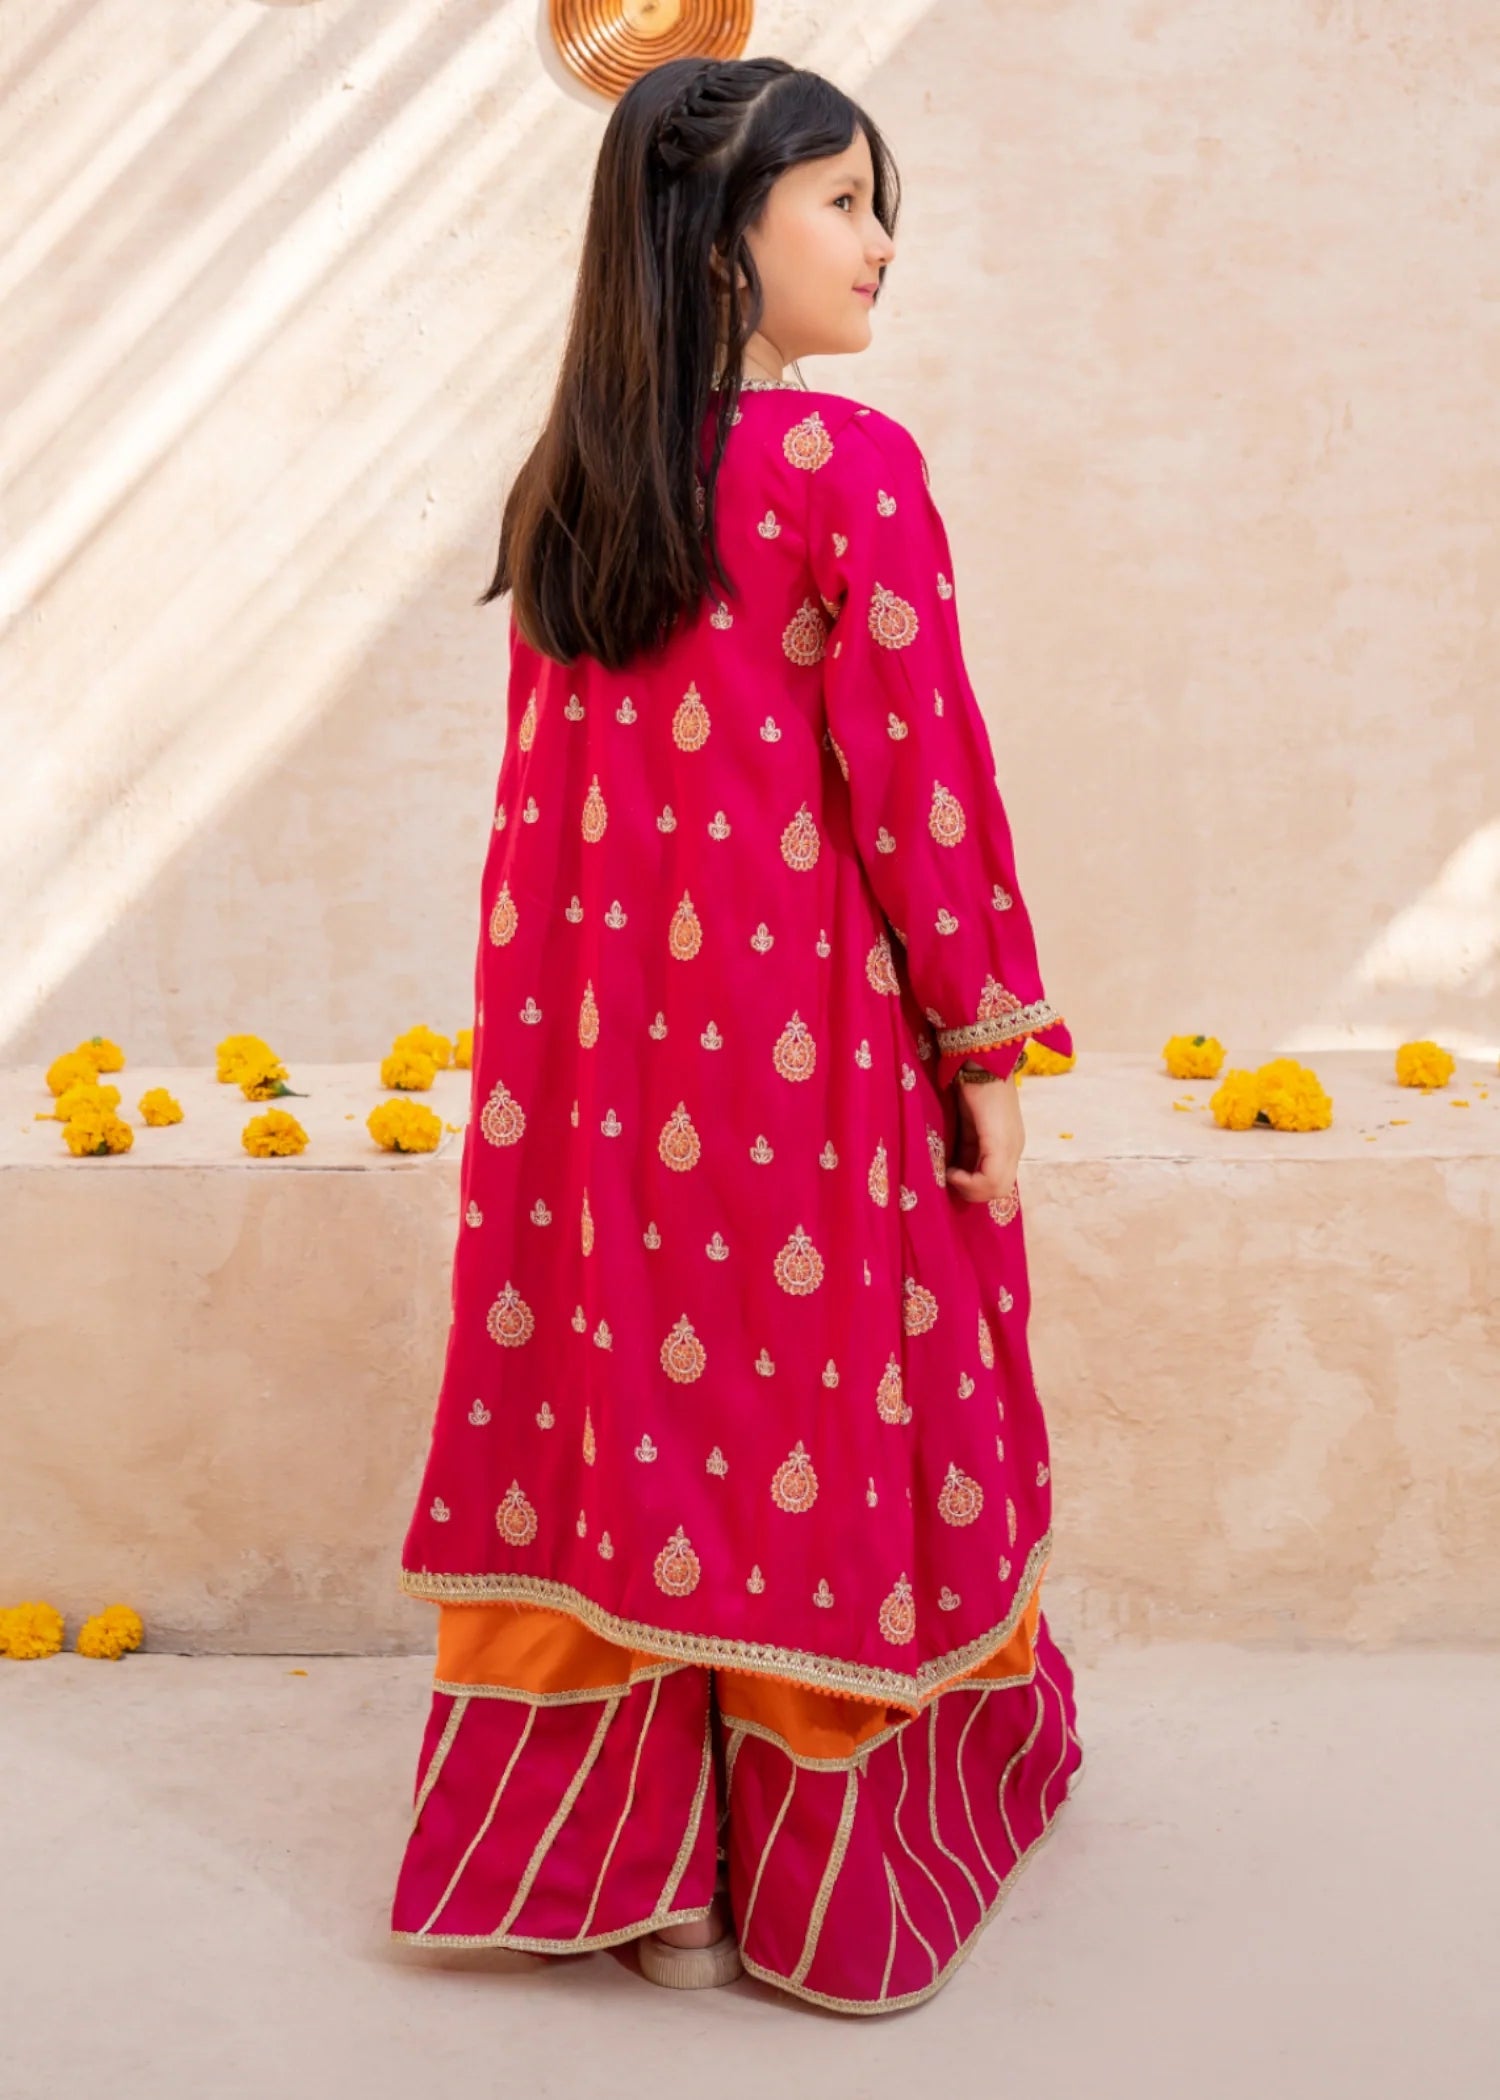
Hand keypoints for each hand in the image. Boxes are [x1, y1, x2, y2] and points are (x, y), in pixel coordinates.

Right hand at [946, 1070, 1022, 1203]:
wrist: (978, 1059)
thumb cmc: (970, 1084)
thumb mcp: (968, 1122)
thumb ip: (966, 1144)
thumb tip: (951, 1168)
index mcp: (1008, 1143)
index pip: (997, 1183)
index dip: (972, 1187)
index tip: (950, 1173)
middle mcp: (1014, 1148)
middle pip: (998, 1191)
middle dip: (970, 1191)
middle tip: (949, 1176)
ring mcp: (1010, 1146)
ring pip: (996, 1189)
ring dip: (968, 1188)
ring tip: (950, 1172)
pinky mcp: (1000, 1143)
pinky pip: (989, 1178)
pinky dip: (967, 1181)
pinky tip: (952, 1169)